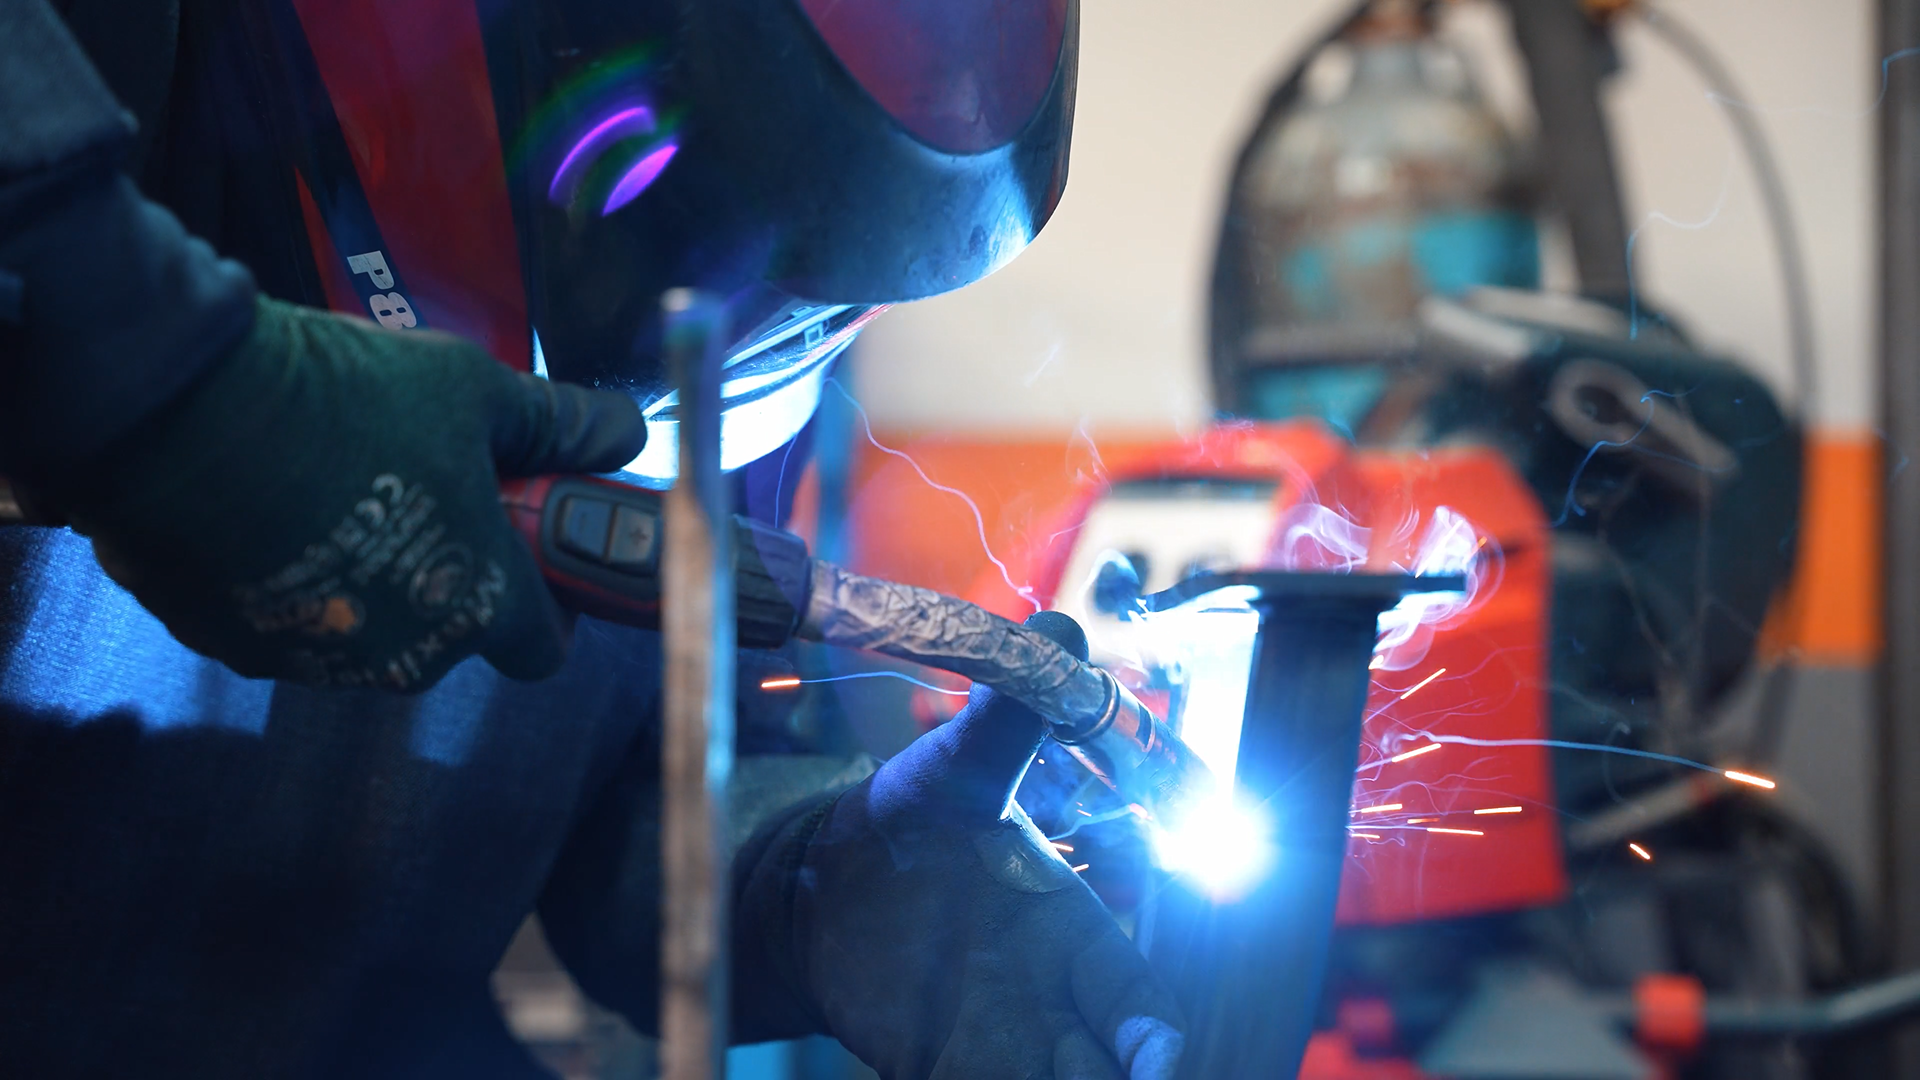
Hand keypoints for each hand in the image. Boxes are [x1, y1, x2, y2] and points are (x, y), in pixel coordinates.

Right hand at [43, 297, 645, 689]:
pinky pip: (289, 618)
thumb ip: (557, 425)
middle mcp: (400, 656)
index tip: (533, 548)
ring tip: (343, 483)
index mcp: (477, 607)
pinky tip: (275, 505)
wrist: (171, 406)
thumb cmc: (343, 399)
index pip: (545, 648)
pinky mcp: (232, 646)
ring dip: (371, 575)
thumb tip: (626, 434)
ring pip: (369, 629)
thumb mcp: (471, 391)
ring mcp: (312, 661)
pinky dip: (295, 576)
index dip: (549, 600)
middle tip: (431, 487)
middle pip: (453, 633)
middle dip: (453, 571)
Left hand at [750, 613, 1184, 1078]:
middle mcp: (1042, 999)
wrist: (828, 876)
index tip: (1159, 1059)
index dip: (1153, 1035)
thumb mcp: (962, 769)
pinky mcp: (927, 1066)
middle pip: (1103, 1070)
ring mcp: (989, 1041)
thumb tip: (1060, 623)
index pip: (1134, 1000)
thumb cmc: (917, 819)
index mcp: (1070, 934)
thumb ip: (1013, 719)